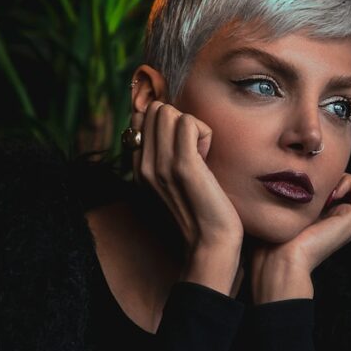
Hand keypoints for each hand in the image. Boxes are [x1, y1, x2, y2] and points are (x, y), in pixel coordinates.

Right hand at [133, 100, 243, 258]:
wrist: (211, 241)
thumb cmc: (203, 207)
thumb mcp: (176, 178)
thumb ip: (166, 151)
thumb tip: (171, 117)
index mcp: (139, 168)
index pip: (140, 118)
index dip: (167, 122)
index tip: (184, 147)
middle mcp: (143, 165)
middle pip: (155, 109)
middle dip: (179, 121)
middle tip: (194, 150)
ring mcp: (160, 165)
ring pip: (168, 111)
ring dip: (192, 126)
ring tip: (200, 154)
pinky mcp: (182, 165)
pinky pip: (188, 121)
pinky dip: (204, 132)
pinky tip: (207, 156)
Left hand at [248, 172, 350, 301]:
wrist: (281, 260)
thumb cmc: (273, 239)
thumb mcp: (280, 212)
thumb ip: (288, 197)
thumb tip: (289, 177)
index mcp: (323, 219)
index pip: (333, 188)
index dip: (324, 177)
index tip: (306, 182)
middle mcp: (339, 219)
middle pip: (347, 185)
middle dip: (333, 176)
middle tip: (315, 183)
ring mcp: (348, 220)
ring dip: (344, 177)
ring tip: (324, 188)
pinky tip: (333, 191)